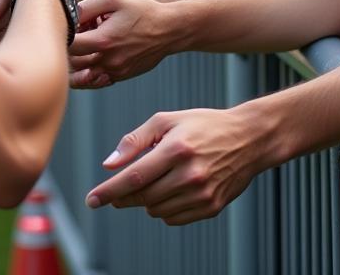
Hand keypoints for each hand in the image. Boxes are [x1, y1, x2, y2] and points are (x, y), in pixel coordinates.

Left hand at [69, 0, 172, 88]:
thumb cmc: (142, 10)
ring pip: (81, 76)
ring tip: (85, 44)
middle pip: (73, 62)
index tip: (71, 24)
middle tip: (80, 31)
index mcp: (103, 41)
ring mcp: (114, 72)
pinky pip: (95, 80)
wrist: (170, 29)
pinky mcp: (121, 77)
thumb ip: (87, 7)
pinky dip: (88, 71)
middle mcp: (108, 61)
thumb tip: (69, 16)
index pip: (69, 46)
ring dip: (77, 62)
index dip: (65, 34)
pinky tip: (94, 55)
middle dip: (71, 47)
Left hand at [85, 106, 259, 224]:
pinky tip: (172, 189)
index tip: (91, 200)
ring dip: (146, 200)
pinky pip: (174, 218)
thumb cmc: (204, 125)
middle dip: (123, 196)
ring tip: (156, 179)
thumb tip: (109, 165)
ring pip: (156, 210)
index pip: (134, 177)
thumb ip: (136, 140)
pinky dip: (165, 208)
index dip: (109, 191)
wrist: (248, 139)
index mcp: (176, 149)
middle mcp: (190, 175)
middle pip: (143, 197)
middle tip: (115, 192)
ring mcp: (202, 194)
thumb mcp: (168, 120)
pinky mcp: (211, 208)